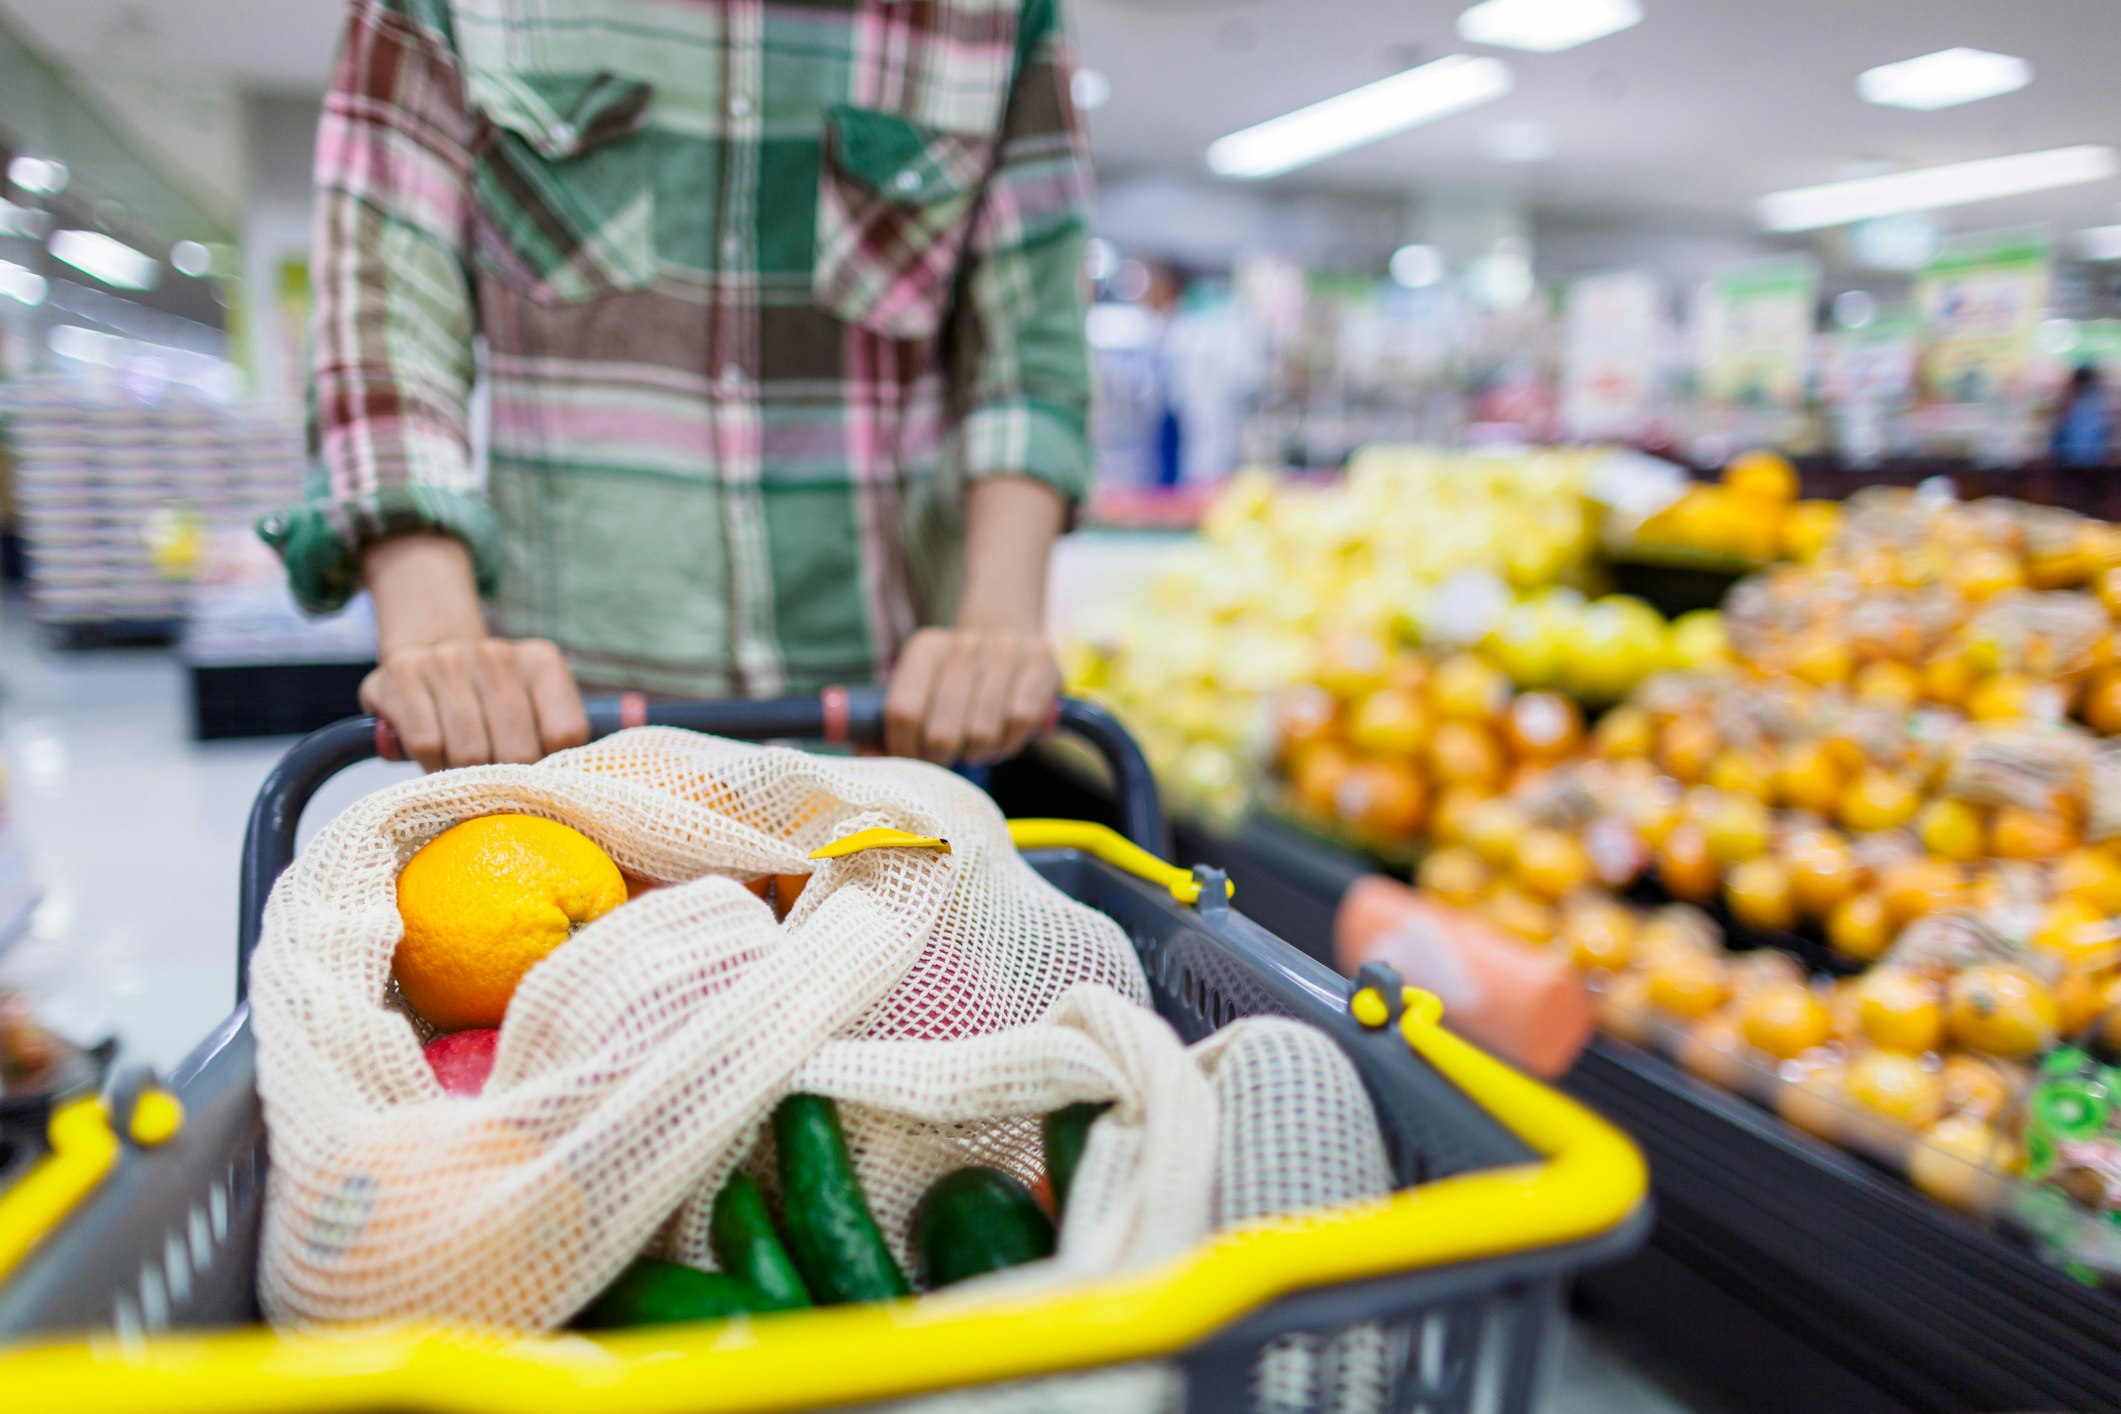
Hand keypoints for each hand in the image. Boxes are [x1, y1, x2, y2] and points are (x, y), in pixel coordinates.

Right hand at [360, 637, 588, 770]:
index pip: (565, 734)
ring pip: (469, 753)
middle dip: (507, 780)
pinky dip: (430, 763)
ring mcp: (449, 660)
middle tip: (496, 785)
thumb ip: (557, 737)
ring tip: (464, 772)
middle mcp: (498, 655)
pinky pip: (426, 743)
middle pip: (517, 751)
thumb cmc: (492, 697)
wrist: (429, 648)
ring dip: (466, 777)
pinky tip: (435, 755)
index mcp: (543, 661)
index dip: (549, 767)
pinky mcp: (403, 673)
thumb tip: (577, 786)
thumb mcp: (536, 702)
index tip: (535, 773)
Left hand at [884, 626, 1059, 764]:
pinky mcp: (1043, 666)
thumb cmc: (954, 675)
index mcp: (926, 647)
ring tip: (975, 743)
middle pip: (941, 733)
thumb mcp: (918, 685)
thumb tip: (866, 757)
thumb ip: (888, 722)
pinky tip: (1003, 734)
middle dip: (941, 757)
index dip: (903, 750)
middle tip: (946, 754)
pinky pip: (1020, 723)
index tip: (911, 759)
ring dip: (977, 751)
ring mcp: (1007, 652)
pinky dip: (1009, 741)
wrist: (1007, 627)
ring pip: (982, 734)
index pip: (903, 714)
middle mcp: (965, 644)